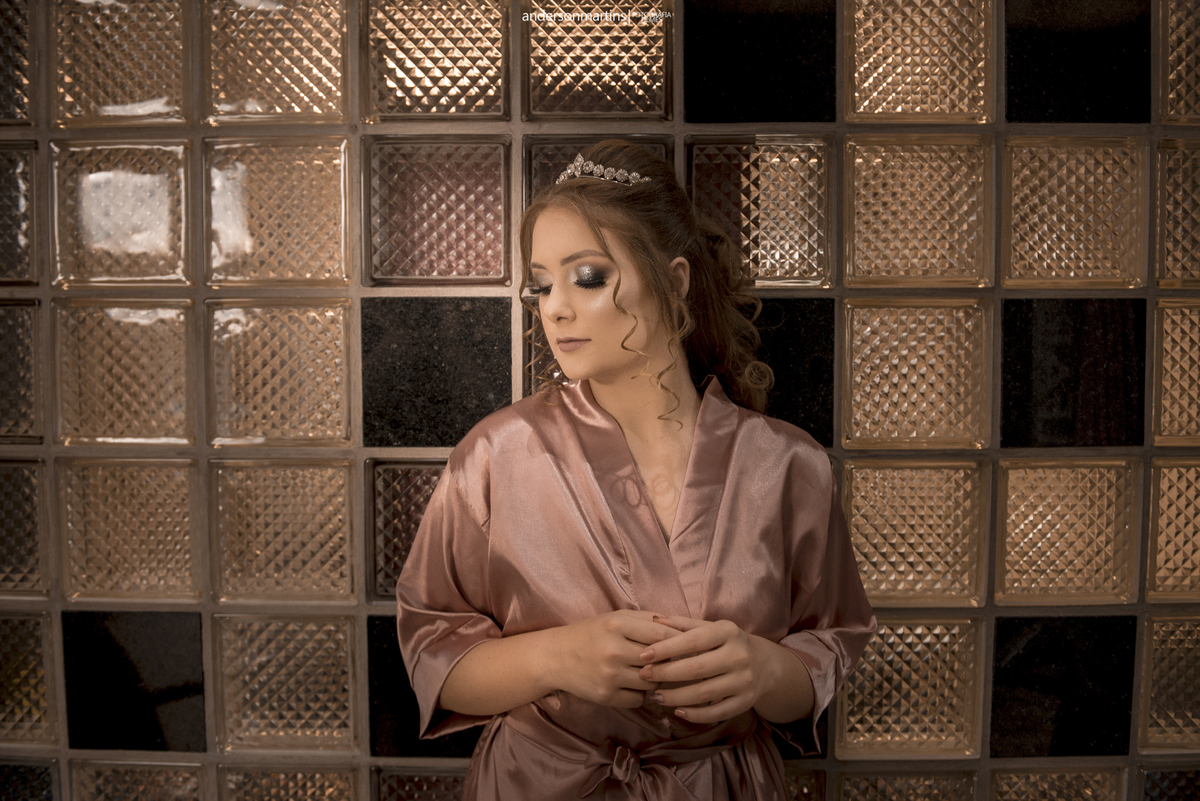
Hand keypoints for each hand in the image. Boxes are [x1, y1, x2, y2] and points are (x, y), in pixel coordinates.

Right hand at [547, 610, 681, 708]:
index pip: (661, 633)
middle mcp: (613, 650)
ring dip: (658, 679)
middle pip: (660, 660)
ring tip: (657, 673)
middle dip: (672, 662)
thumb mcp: (615, 618)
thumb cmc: (591, 633)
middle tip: (680, 662)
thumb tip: (682, 627)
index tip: (691, 644)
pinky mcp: (606, 696)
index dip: (679, 640)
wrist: (555, 657)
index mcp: (617, 625)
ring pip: (653, 682)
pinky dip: (644, 694)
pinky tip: (640, 686)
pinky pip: (639, 699)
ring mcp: (609, 675)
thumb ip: (647, 619)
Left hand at [636, 614, 788, 724]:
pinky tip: (677, 711)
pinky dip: (695, 715)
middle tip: (643, 676)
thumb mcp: (710, 628)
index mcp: (728, 632)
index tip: (643, 655)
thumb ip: (683, 624)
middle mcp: (739, 656)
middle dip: (666, 674)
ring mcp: (744, 681)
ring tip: (654, 696)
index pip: (693, 641)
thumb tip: (653, 620)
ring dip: (675, 697)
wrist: (765, 664)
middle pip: (696, 669)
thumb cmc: (727, 643)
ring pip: (704, 693)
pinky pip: (716, 712)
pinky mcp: (745, 702)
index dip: (666, 649)